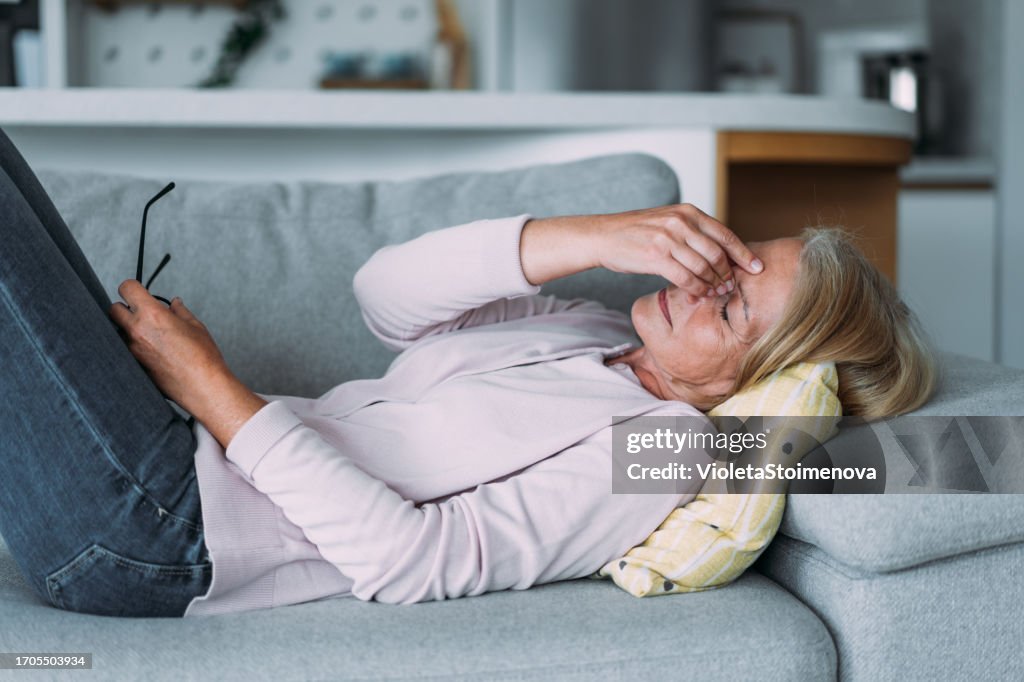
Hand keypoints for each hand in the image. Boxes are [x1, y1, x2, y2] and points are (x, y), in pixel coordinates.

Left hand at [109, 280, 230, 411]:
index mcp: (152, 314)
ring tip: (152, 336)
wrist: (202, 386)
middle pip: (113, 309)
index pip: (127, 288)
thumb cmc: (203, 357)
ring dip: (129, 330)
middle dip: (125, 308)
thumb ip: (180, 312)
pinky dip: (135, 347)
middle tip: (143, 314)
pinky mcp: (133, 365)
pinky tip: (154, 353)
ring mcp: (132, 350)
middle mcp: (136, 330)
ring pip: (118, 331)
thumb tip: (174, 304)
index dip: (133, 288)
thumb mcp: (195, 326)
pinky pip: (126, 350)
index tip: (140, 293)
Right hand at [593, 203, 762, 301]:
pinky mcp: (656, 256)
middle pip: (717, 253)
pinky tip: (699, 294)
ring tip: (717, 292)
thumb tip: (720, 251)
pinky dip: (697, 288)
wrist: (603, 236)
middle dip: (728, 274)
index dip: (743, 253)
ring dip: (713, 283)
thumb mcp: (667, 221)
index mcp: (687, 212)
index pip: (725, 234)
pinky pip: (686, 277)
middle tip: (732, 287)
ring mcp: (668, 239)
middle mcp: (680, 222)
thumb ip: (692, 231)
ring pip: (703, 267)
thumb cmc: (636, 233)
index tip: (757, 268)